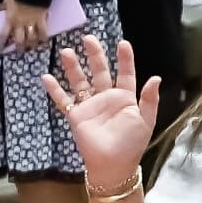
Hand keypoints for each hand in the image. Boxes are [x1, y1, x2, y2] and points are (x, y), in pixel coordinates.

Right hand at [40, 40, 165, 198]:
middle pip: (99, 72)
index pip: (125, 74)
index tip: (123, 43)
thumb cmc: (132, 143)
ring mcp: (89, 106)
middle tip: (89, 38)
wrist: (113, 164)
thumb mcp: (146, 120)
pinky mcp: (75, 115)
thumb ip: (149, 99)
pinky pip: (63, 100)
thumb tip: (155, 77)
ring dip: (73, 67)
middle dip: (95, 55)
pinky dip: (54, 90)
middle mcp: (106, 98)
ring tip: (67, 51)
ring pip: (79, 82)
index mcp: (125, 98)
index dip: (125, 59)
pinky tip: (46, 77)